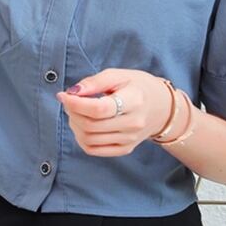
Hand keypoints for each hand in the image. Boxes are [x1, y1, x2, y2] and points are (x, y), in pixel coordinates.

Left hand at [56, 68, 174, 156]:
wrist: (161, 107)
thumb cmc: (137, 86)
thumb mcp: (119, 75)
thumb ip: (94, 82)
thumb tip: (72, 92)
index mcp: (134, 100)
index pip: (100, 109)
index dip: (76, 104)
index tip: (64, 95)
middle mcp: (134, 123)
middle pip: (92, 125)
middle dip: (73, 112)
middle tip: (69, 101)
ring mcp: (130, 139)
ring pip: (90, 139)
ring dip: (75, 124)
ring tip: (75, 111)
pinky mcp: (125, 149)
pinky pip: (94, 149)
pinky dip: (81, 138)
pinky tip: (81, 125)